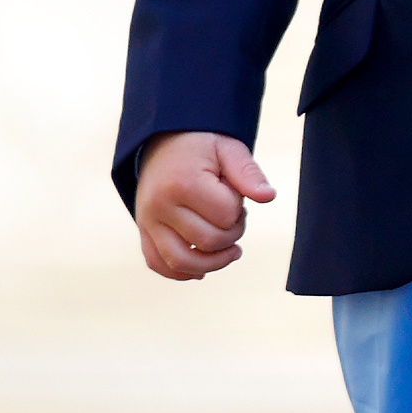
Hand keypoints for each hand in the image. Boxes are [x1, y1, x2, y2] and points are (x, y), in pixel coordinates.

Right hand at [134, 130, 273, 280]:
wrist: (164, 140)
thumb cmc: (202, 145)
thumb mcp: (229, 149)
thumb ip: (249, 173)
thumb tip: (268, 196)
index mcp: (184, 182)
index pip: (226, 215)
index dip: (239, 209)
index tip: (235, 193)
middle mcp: (161, 205)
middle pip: (208, 241)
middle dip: (232, 234)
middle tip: (234, 216)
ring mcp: (148, 220)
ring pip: (182, 262)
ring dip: (213, 263)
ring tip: (231, 251)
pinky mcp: (143, 230)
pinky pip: (158, 264)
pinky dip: (181, 273)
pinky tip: (202, 269)